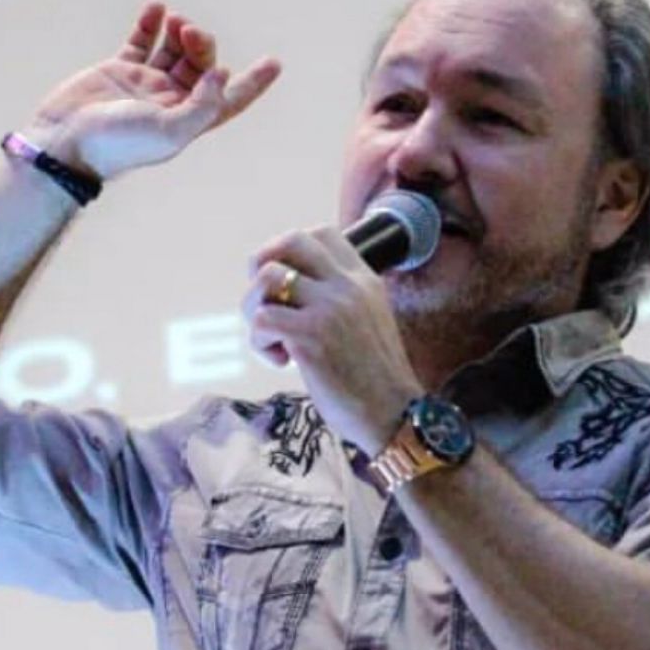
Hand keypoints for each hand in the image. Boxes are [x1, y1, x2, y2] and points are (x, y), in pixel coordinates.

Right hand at [28, 1, 280, 180]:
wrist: (65, 142)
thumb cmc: (118, 144)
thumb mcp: (169, 132)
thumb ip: (202, 106)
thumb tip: (224, 74)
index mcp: (188, 120)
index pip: (229, 99)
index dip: (253, 83)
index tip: (274, 63)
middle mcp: (170, 101)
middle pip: (202, 65)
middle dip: (203, 44)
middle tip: (190, 32)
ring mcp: (144, 84)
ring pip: (174, 50)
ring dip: (181, 31)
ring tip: (176, 20)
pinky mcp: (118, 70)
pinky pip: (142, 41)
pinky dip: (150, 24)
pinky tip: (156, 8)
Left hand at [243, 227, 424, 454]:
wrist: (395, 415)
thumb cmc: (375, 378)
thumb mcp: (369, 320)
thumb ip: (341, 298)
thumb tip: (293, 287)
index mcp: (364, 280)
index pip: (322, 233)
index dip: (291, 250)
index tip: (287, 281)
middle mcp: (348, 286)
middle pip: (291, 240)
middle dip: (263, 263)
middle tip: (265, 299)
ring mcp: (329, 309)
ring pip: (267, 278)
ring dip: (255, 307)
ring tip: (272, 336)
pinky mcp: (310, 337)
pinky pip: (261, 318)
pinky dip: (260, 341)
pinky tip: (281, 360)